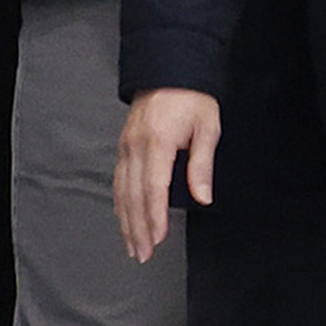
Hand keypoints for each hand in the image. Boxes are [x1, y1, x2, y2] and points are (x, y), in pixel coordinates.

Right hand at [114, 89, 219, 261]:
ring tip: (133, 246)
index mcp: (157, 142)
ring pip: (121, 192)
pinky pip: (118, 181)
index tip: (158, 239)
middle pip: (133, 196)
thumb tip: (203, 197)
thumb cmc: (192, 97)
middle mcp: (135, 147)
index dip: (154, 217)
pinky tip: (124, 218)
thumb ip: (202, 164)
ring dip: (126, 221)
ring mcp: (125, 147)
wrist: (168, 70)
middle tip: (143, 254)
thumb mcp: (207, 126)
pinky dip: (120, 204)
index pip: (153, 188)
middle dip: (137, 228)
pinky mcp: (123, 147)